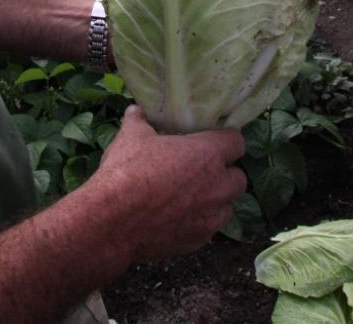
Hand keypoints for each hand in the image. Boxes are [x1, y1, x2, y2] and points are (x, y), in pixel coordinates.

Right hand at [94, 105, 245, 261]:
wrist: (113, 220)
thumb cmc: (127, 171)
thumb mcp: (131, 137)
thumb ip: (138, 121)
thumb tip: (136, 110)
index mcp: (207, 154)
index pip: (237, 142)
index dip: (227, 140)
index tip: (214, 141)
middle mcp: (216, 185)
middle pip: (239, 179)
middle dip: (226, 174)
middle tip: (204, 170)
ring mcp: (209, 216)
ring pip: (228, 207)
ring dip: (217, 201)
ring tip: (195, 196)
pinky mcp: (198, 240)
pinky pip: (209, 229)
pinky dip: (200, 223)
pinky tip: (180, 218)